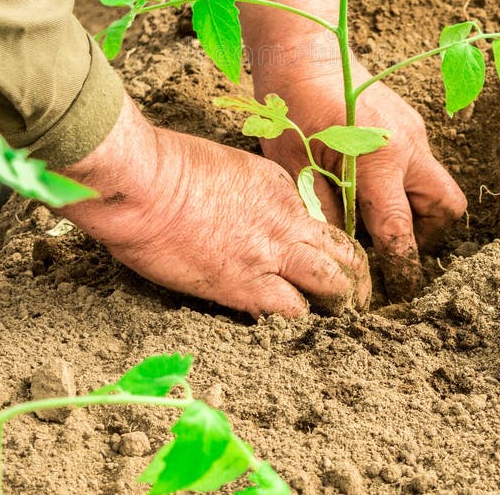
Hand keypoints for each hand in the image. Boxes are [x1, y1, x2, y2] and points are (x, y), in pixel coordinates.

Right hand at [62, 93, 369, 318]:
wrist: (145, 184)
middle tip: (354, 299)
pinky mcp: (248, 286)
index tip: (311, 260)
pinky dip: (295, 322)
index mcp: (278, 187)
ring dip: (338, 304)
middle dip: (353, 276)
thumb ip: (240, 194)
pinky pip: (292, 311)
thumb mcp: (220, 167)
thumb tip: (233, 221)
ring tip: (338, 322)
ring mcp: (271, 253)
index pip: (314, 223)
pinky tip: (289, 331)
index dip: (316, 246)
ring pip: (332, 284)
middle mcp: (286, 219)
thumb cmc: (165, 167)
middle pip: (342, 252)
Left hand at [238, 0, 466, 299]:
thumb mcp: (296, 165)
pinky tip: (369, 183)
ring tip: (374, 214)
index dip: (402, 267)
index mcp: (378, 160)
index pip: (400, 231)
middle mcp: (408, 146)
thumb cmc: (290, 103)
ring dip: (415, 208)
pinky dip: (404, 183)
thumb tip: (340, 251)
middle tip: (389, 243)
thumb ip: (324, 210)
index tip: (399, 291)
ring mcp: (413, 130)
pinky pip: (420, 163)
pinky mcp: (409, 120)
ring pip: (435, 185)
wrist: (305, 48)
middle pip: (445, 209)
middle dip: (425, 235)